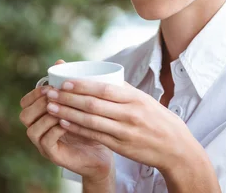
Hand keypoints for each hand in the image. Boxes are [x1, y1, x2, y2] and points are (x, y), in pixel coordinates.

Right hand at [19, 60, 113, 182]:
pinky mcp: (53, 155)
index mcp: (41, 116)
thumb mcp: (80, 102)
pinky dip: (55, 129)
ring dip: (47, 116)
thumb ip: (68, 84)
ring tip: (63, 109)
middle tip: (55, 96)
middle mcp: (39, 130)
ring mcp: (43, 144)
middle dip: (39, 103)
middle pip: (24, 115)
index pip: (25, 102)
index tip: (50, 86)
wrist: (102, 151)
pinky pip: (45, 141)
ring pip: (32, 129)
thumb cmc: (90, 124)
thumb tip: (60, 60)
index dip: (34, 93)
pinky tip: (68, 122)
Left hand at [45, 80, 200, 172]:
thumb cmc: (158, 119)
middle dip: (68, 98)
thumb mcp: (145, 100)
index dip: (82, 86)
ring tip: (52, 108)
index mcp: (135, 99)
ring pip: (90, 122)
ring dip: (68, 114)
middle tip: (50, 93)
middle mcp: (129, 114)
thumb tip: (100, 79)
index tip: (64, 82)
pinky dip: (78, 130)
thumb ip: (123, 91)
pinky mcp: (120, 146)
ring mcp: (124, 131)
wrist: (175, 147)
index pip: (103, 89)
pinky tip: (65, 124)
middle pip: (93, 105)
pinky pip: (95, 136)